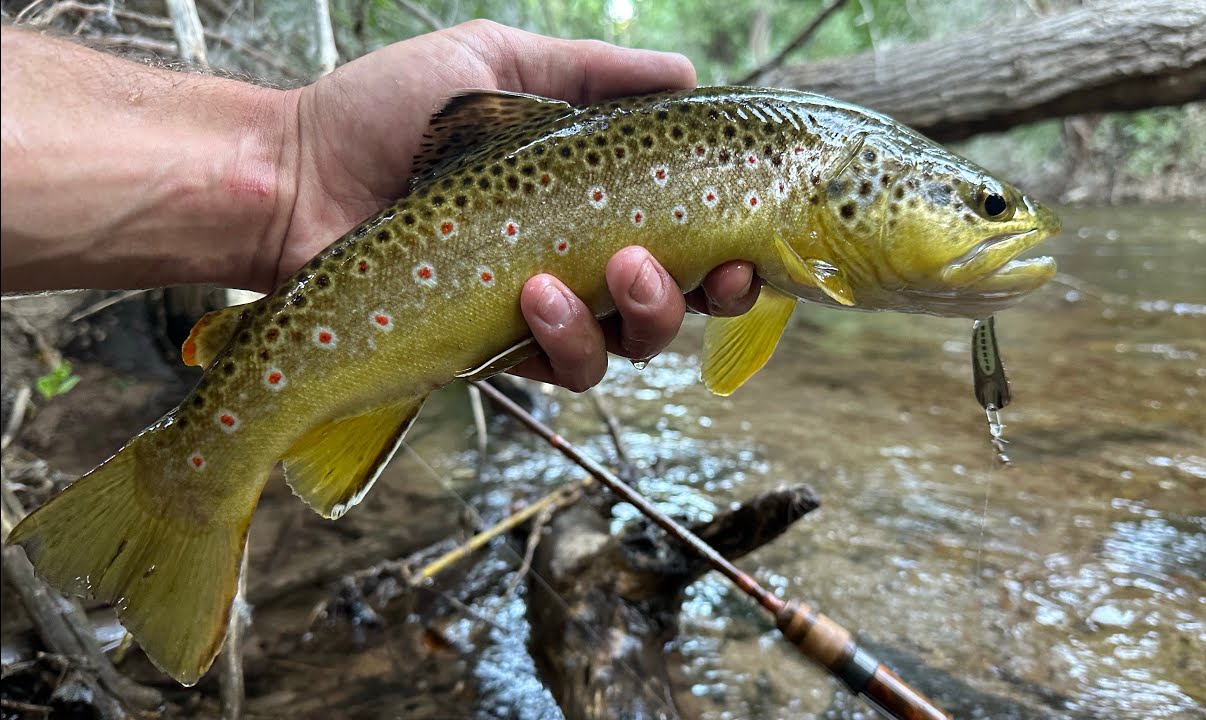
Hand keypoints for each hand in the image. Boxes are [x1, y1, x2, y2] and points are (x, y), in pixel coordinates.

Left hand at [278, 20, 758, 390]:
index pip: (683, 236)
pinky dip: (566, 339)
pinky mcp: (492, 352)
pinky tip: (540, 294)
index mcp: (587, 201)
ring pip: (627, 347)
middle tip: (708, 268)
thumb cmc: (387, 111)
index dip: (730, 248)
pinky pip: (559, 369)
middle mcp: (573, 263)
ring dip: (645, 315)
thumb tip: (688, 71)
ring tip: (619, 270)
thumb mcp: (499, 64)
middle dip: (707, 293)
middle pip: (676, 304)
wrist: (295, 173)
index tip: (750, 239)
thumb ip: (595, 73)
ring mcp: (534, 313)